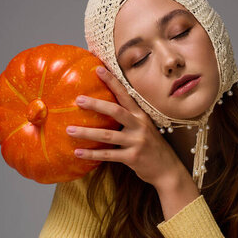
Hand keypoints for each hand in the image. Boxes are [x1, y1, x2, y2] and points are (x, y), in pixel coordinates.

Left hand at [67, 66, 181, 186]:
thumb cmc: (151, 147)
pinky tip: (78, 152)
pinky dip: (92, 154)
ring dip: (87, 133)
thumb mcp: (144, 128)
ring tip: (69, 130)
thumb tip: (105, 109)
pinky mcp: (132, 157)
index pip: (125, 94)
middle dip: (96, 104)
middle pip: (116, 111)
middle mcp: (139, 126)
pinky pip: (108, 155)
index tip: (98, 68)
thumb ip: (128, 119)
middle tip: (78, 100)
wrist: (167, 169)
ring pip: (108, 135)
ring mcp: (136, 142)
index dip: (112, 81)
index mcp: (141, 115)